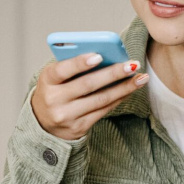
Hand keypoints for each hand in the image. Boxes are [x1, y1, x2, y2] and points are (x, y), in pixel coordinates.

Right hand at [31, 53, 148, 139]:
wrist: (43, 123)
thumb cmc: (55, 91)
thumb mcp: (55, 77)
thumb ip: (73, 66)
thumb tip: (107, 56)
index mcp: (47, 81)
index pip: (62, 70)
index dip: (80, 63)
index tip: (99, 56)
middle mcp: (54, 100)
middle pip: (88, 85)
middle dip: (113, 74)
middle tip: (132, 64)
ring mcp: (67, 116)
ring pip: (100, 99)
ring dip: (124, 88)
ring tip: (140, 77)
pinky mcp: (79, 127)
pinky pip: (103, 111)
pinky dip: (119, 98)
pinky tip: (130, 89)